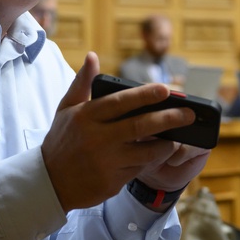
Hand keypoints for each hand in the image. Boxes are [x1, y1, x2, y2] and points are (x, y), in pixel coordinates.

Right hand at [42, 53, 204, 211]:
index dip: (145, 95)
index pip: (121, 102)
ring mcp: (106, 161)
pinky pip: (139, 169)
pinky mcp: (112, 181)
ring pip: (146, 151)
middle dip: (169, 118)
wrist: (49, 182)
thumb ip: (82, 83)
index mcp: (87, 116)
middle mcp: (97, 138)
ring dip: (166, 144)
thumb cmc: (62, 140)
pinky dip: (151, 161)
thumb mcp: (66, 109)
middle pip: (140, 126)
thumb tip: (92, 56)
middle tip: (189, 114)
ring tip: (177, 138)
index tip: (167, 90)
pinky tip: (159, 154)